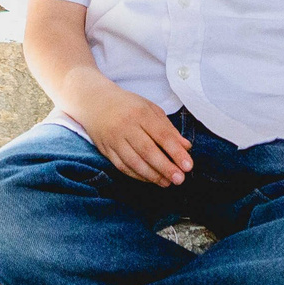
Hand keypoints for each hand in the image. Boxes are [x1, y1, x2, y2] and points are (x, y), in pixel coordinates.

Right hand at [76, 85, 193, 185]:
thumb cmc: (127, 105)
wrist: (95, 102)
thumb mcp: (150, 109)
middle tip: (180, 179)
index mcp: (141, 113)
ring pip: (134, 162)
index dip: (176, 152)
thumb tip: (186, 147)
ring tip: (167, 183)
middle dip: (166, 167)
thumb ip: (169, 128)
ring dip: (152, 175)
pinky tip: (150, 179)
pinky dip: (137, 175)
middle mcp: (126, 126)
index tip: (188, 166)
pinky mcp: (106, 150)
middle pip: (148, 151)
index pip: (162, 135)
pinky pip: (122, 167)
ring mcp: (114, 139)